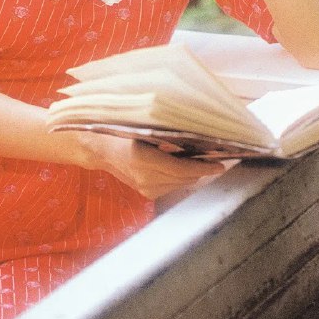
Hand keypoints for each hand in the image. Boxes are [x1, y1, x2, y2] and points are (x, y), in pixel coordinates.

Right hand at [78, 132, 223, 199]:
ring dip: (191, 174)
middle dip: (201, 170)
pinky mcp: (146, 193)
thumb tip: (194, 128)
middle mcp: (144, 177)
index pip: (181, 168)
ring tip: (200, 161)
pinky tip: (182, 167)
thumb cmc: (121, 130)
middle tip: (214, 159)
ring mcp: (144, 188)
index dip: (203, 167)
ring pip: (179, 184)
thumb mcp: (141, 125)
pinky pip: (171, 187)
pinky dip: (180, 178)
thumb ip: (164, 129)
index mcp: (142, 158)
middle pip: (183, 178)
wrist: (99, 148)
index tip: (219, 164)